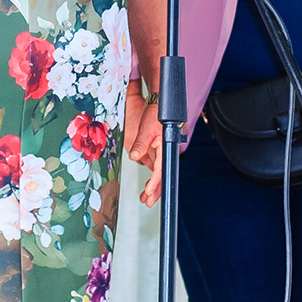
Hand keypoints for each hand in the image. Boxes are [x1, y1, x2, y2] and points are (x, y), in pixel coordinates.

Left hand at [125, 81, 163, 205]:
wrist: (158, 100)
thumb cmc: (155, 111)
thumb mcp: (147, 126)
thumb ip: (141, 143)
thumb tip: (135, 157)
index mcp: (166, 146)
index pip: (161, 168)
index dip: (155, 182)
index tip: (149, 191)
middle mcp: (165, 150)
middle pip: (162, 174)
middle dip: (156, 190)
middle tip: (147, 201)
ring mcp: (161, 150)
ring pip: (159, 172)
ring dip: (154, 186)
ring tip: (146, 198)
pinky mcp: (157, 148)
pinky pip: (156, 166)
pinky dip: (152, 177)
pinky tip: (148, 186)